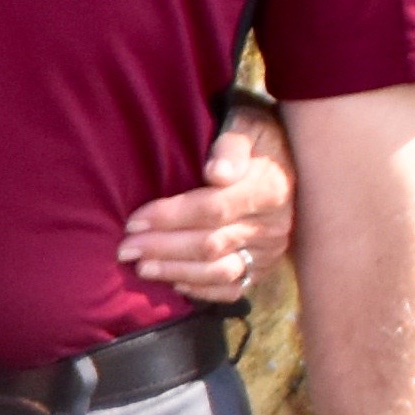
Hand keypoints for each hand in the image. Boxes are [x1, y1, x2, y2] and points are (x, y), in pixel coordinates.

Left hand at [117, 108, 290, 308]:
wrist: (289, 159)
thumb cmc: (256, 138)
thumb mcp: (247, 124)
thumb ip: (232, 146)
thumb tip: (217, 173)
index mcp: (269, 189)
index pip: (212, 209)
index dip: (170, 217)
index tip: (134, 220)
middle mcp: (273, 225)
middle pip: (210, 243)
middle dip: (163, 247)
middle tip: (125, 249)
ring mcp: (270, 251)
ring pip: (219, 271)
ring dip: (176, 272)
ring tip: (142, 268)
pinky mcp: (264, 268)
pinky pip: (233, 288)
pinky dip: (202, 290)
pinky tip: (174, 284)